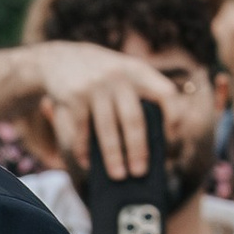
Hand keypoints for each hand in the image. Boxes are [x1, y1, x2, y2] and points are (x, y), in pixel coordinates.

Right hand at [29, 41, 193, 183]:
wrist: (60, 58)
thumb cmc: (101, 75)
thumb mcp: (124, 73)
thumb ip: (139, 95)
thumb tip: (150, 143)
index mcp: (139, 71)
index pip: (166, 93)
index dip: (174, 116)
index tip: (172, 138)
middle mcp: (120, 76)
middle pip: (134, 119)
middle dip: (138, 149)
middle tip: (140, 173)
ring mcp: (96, 86)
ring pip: (107, 129)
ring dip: (113, 156)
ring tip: (118, 176)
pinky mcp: (74, 96)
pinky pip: (82, 131)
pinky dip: (84, 150)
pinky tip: (87, 163)